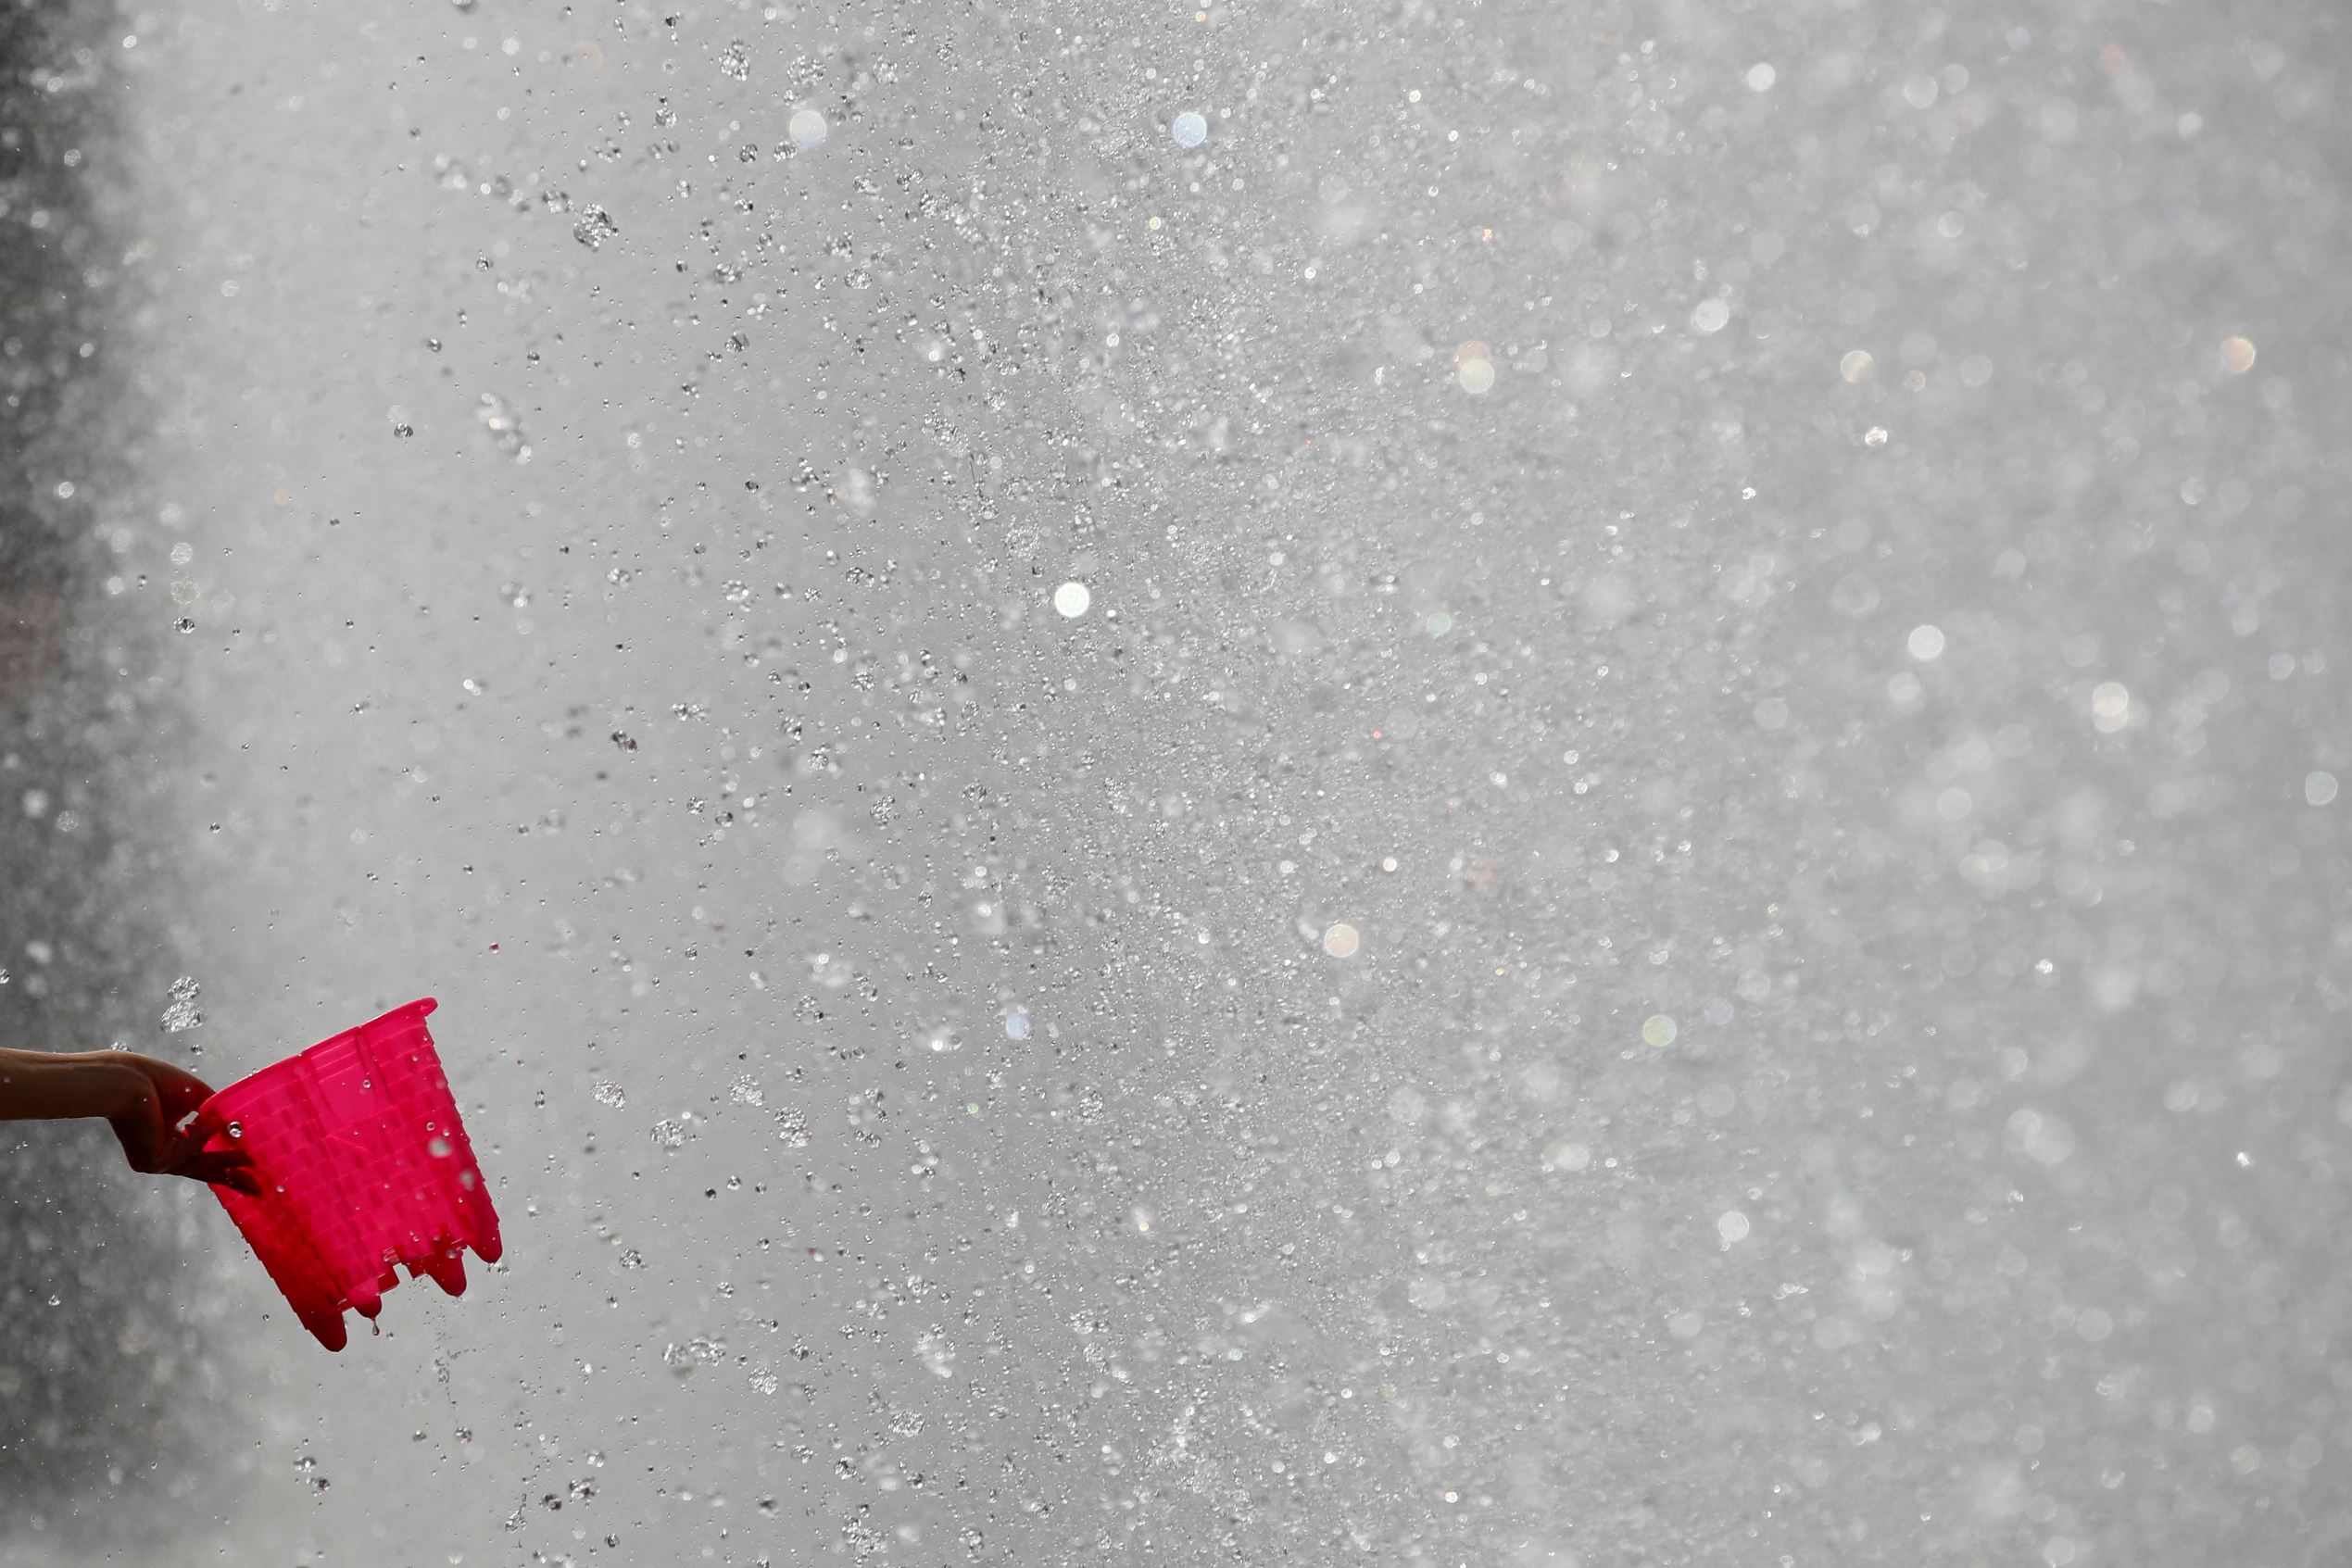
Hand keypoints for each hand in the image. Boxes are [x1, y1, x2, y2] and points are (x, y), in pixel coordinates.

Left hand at [99, 1054, 260, 1196]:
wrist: (127, 1080)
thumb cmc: (155, 1081)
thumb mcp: (195, 1097)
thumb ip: (214, 1114)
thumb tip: (235, 1126)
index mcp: (166, 1138)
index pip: (199, 1155)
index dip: (225, 1162)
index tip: (248, 1167)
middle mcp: (158, 1154)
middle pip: (202, 1170)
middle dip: (232, 1177)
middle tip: (258, 1189)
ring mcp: (154, 1161)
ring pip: (198, 1165)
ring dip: (226, 1162)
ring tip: (251, 1160)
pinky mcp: (152, 1161)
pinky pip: (189, 1151)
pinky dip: (202, 1136)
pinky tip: (209, 1121)